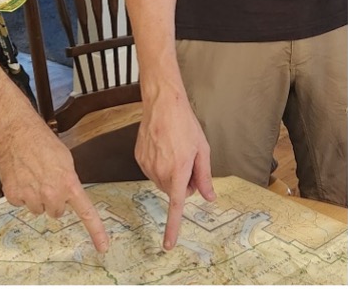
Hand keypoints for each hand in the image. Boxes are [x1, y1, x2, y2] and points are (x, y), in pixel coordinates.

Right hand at [0, 113, 108, 252]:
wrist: (18, 132)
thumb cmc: (43, 141)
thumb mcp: (65, 159)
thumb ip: (69, 181)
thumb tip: (69, 195)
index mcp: (68, 183)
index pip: (86, 212)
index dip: (96, 231)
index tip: (103, 247)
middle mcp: (51, 193)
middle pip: (57, 212)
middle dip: (54, 200)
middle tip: (48, 181)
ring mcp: (31, 196)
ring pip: (38, 209)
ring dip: (37, 197)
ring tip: (33, 175)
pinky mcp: (14, 196)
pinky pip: (21, 204)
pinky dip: (21, 193)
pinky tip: (21, 177)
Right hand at [135, 86, 214, 250]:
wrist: (162, 104)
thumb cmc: (185, 124)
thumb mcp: (202, 150)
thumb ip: (204, 176)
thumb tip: (208, 197)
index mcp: (178, 171)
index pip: (176, 205)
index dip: (172, 227)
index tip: (167, 244)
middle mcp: (160, 171)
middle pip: (172, 191)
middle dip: (181, 184)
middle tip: (188, 163)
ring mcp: (147, 164)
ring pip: (161, 181)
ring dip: (170, 174)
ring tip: (175, 150)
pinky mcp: (139, 157)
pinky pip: (151, 170)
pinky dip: (159, 165)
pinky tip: (163, 147)